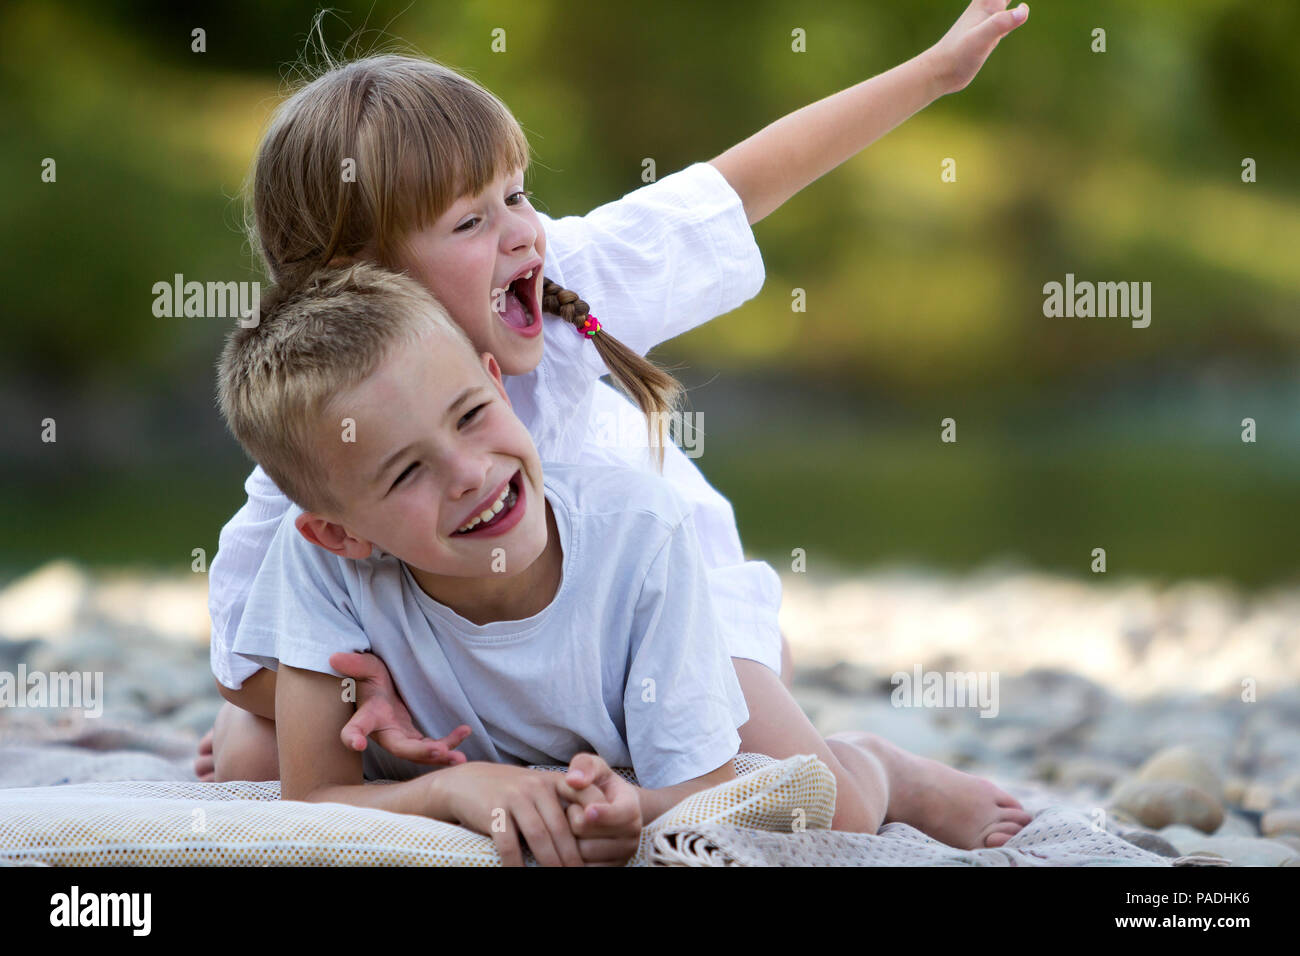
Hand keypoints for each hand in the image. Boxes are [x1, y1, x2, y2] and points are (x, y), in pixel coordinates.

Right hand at [329, 651, 470, 764]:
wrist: (383, 685)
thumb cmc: (372, 676)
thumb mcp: (366, 666)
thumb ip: (355, 664)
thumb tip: (335, 657)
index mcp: (368, 715)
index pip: (355, 728)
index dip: (353, 736)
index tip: (357, 743)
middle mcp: (384, 732)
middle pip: (400, 748)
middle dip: (420, 752)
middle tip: (440, 752)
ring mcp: (401, 737)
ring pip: (420, 754)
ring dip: (440, 756)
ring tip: (460, 759)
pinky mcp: (415, 737)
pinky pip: (434, 746)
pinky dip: (450, 742)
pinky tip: (466, 732)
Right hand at [438, 763, 586, 866]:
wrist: (467, 783)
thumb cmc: (510, 793)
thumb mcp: (539, 790)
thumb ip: (562, 806)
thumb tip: (589, 840)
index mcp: (554, 781)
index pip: (586, 799)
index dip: (599, 822)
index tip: (605, 848)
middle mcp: (537, 786)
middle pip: (562, 828)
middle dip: (573, 857)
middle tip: (580, 874)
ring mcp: (514, 797)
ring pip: (539, 837)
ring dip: (550, 863)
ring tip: (558, 878)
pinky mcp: (494, 812)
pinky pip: (509, 844)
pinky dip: (517, 865)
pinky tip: (521, 874)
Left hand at [553, 753, 642, 865]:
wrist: (614, 810)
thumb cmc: (601, 786)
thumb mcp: (596, 768)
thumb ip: (585, 765)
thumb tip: (573, 780)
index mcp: (631, 808)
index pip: (620, 815)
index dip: (603, 813)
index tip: (588, 809)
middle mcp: (632, 836)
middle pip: (586, 830)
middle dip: (572, 816)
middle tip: (573, 808)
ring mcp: (622, 857)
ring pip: (580, 852)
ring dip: (568, 837)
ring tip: (574, 824)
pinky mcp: (610, 870)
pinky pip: (581, 868)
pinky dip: (572, 856)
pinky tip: (575, 842)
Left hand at [927, 0, 1028, 96]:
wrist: (941, 73)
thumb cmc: (957, 55)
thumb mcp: (981, 38)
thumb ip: (1000, 23)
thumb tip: (1023, 11)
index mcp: (985, 3)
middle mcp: (986, 8)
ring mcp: (987, 21)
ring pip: (1002, 2)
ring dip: (1007, 2)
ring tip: (1021, 5)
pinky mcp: (988, 35)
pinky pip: (1004, 18)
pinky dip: (1012, 14)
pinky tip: (1018, 13)